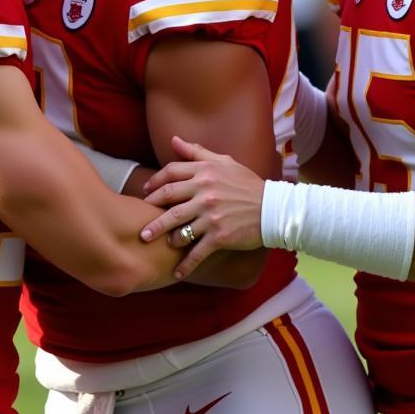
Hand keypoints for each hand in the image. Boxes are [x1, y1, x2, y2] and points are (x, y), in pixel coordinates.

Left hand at [140, 135, 264, 279]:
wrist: (273, 210)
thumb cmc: (248, 184)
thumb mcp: (225, 162)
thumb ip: (197, 152)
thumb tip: (173, 140)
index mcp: (205, 172)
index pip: (171, 174)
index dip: (155, 183)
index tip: (146, 193)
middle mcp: (205, 192)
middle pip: (168, 200)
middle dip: (151, 213)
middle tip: (141, 226)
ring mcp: (211, 215)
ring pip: (178, 227)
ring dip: (165, 237)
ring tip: (157, 245)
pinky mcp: (219, 236)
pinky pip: (196, 252)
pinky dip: (185, 264)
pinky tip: (177, 273)